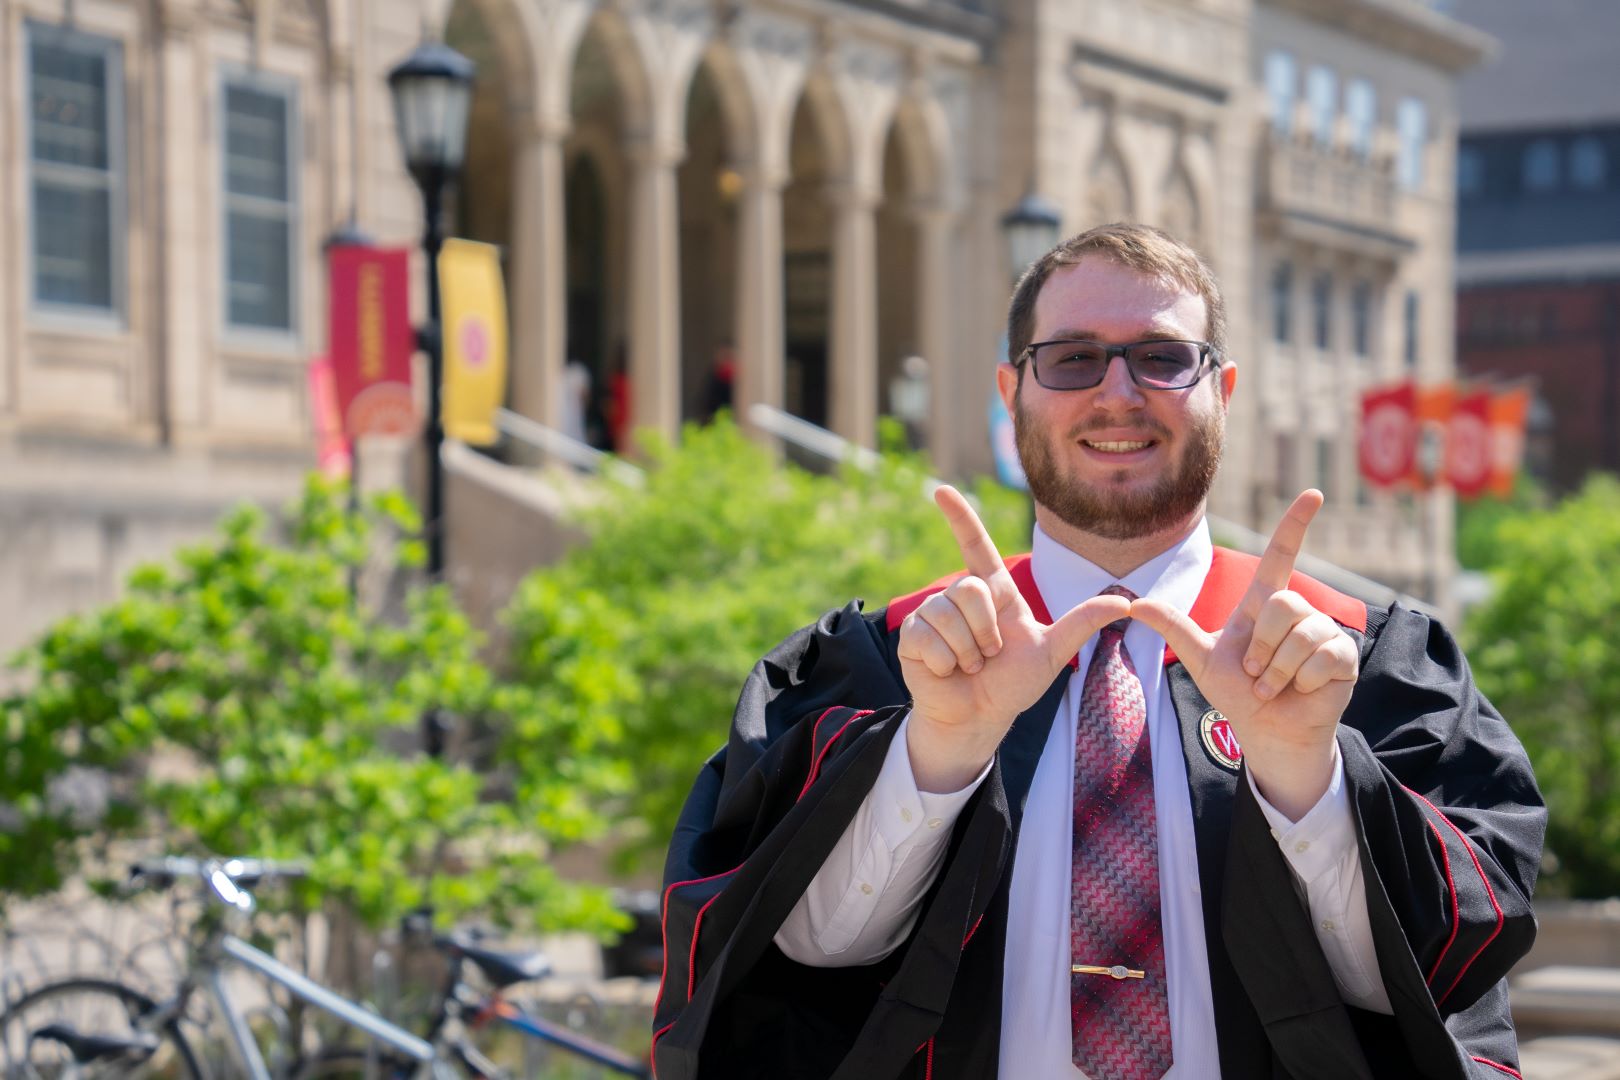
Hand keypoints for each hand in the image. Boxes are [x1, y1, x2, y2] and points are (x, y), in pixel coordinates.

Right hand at [897, 486, 1130, 791]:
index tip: (942, 491)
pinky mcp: (912, 636)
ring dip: (967, 651)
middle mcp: (960, 598)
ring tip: (969, 665)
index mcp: (993, 593)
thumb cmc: (1013, 684)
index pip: (976, 547)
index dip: (960, 518)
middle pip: (970, 588)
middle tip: (989, 655)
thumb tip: (1126, 601)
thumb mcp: (1053, 653)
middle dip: (985, 630)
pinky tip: (948, 671)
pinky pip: (929, 639)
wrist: (979, 718)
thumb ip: (1083, 623)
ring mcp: (932, 615)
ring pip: (948, 615)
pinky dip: (946, 663)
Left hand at [1129, 490, 1357, 819]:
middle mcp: (1297, 613)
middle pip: (1281, 603)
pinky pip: (1322, 657)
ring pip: (1302, 633)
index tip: (1313, 494)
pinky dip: (1301, 681)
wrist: (1266, 731)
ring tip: (1273, 686)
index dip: (1295, 525)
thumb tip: (1133, 604)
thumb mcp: (1201, 658)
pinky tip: (1300, 691)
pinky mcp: (1343, 657)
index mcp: (1264, 605)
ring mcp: (1324, 633)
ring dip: (1278, 670)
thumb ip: (1172, 628)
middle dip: (1261, 646)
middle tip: (1255, 673)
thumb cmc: (1236, 694)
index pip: (1281, 556)